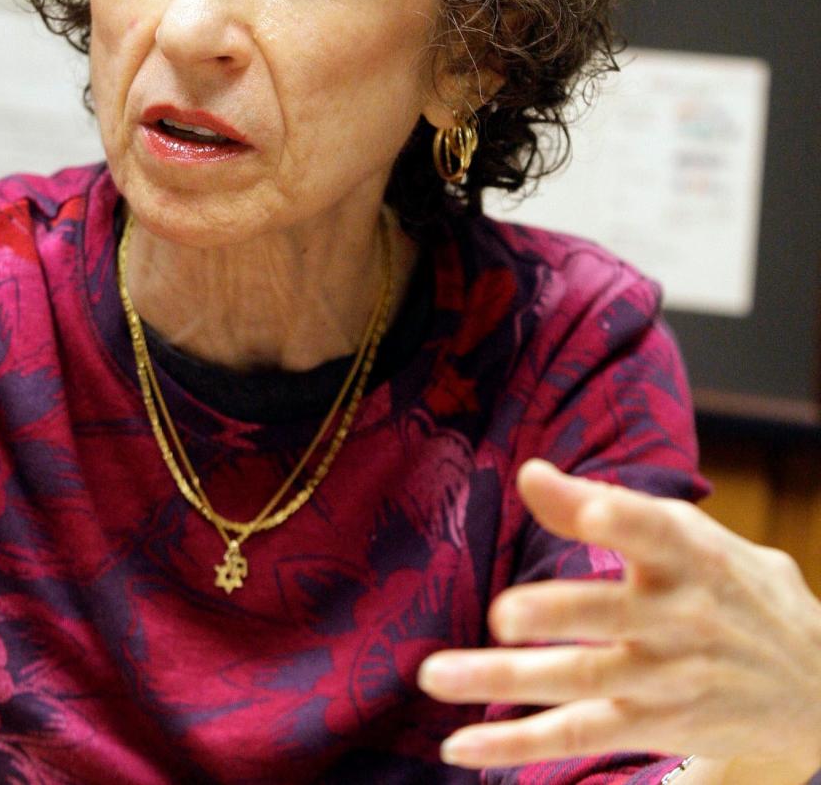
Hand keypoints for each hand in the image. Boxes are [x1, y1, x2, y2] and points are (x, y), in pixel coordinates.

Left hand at [418, 459, 820, 777]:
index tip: (592, 514)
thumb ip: (603, 506)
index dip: (623, 521)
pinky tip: (459, 744)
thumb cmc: (728, 585)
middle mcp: (676, 617)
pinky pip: (576, 735)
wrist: (817, 687)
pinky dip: (515, 743)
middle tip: (503, 614)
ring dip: (502, 680)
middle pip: (609, 617)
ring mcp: (663, 677)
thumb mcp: (688, 536)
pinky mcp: (653, 725)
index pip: (655, 531)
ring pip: (578, 681)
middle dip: (555, 615)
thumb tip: (528, 472)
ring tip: (434, 675)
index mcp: (690, 554)